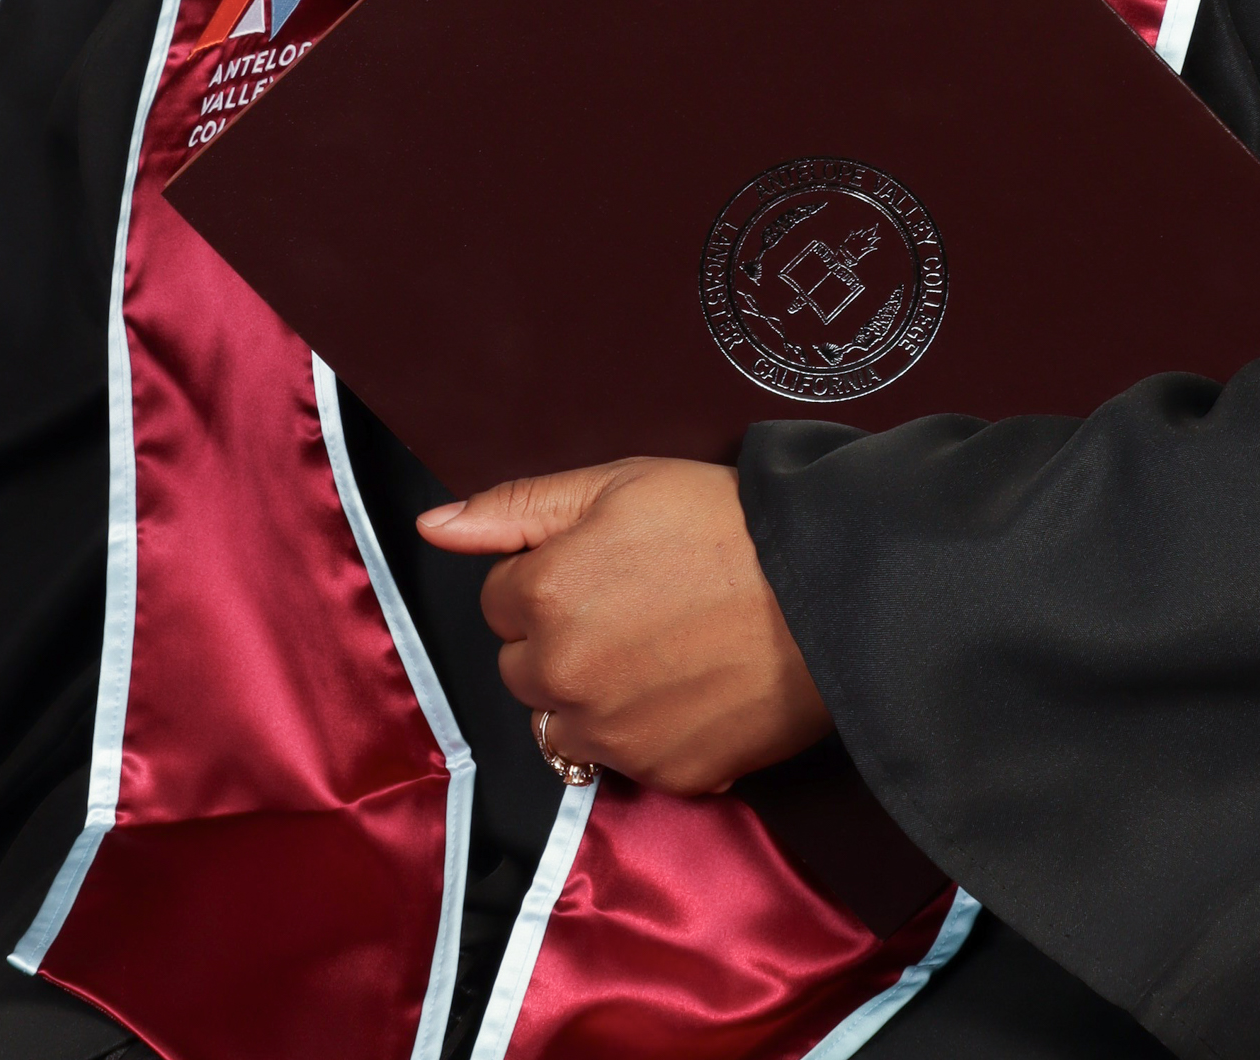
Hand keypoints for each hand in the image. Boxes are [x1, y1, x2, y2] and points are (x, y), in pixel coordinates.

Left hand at [418, 459, 831, 794]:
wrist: (828, 586)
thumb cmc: (723, 522)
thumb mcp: (618, 483)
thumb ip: (516, 506)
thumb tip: (432, 525)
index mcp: (544, 595)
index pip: (499, 599)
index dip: (549, 575)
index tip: (601, 565)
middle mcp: (563, 675)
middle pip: (522, 667)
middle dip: (559, 638)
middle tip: (633, 604)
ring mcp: (612, 735)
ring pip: (564, 721)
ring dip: (591, 693)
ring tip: (659, 649)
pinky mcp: (663, 776)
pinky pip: (623, 760)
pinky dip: (644, 732)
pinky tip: (688, 687)